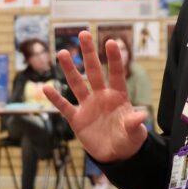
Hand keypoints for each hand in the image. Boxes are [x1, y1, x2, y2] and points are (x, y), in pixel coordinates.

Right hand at [43, 31, 147, 162]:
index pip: (116, 74)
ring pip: (77, 84)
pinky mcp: (77, 119)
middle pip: (94, 71)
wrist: (115, 155)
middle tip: (84, 33)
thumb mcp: (135, 134)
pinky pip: (64, 106)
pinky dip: (55, 98)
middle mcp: (101, 96)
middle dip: (89, 53)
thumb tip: (142, 115)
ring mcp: (88, 106)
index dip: (114, 58)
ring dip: (70, 69)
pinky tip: (46, 87)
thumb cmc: (129, 140)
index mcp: (118, 97)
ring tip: (63, 52)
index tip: (111, 41)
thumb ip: (135, 123)